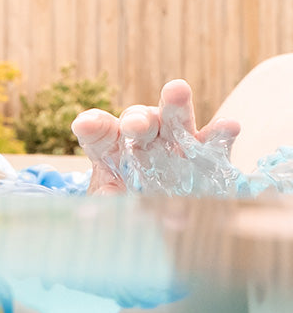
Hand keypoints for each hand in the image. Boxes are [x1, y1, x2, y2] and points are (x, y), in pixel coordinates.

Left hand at [71, 79, 239, 195]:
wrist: (162, 222)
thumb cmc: (126, 207)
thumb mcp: (110, 206)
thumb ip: (106, 199)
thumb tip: (109, 198)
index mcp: (111, 149)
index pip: (99, 133)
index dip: (93, 126)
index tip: (84, 125)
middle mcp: (144, 140)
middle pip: (139, 121)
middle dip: (137, 119)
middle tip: (135, 124)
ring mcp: (176, 144)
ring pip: (175, 120)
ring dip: (175, 105)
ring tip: (177, 90)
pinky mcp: (206, 156)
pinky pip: (213, 141)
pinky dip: (220, 133)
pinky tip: (228, 126)